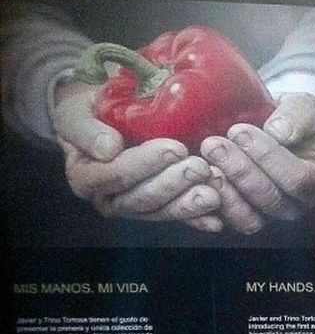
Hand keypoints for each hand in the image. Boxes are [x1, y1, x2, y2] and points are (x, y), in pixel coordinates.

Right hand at [50, 79, 222, 230]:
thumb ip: (86, 130)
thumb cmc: (89, 113)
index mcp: (85, 177)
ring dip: (189, 203)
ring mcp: (136, 207)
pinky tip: (217, 220)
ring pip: (162, 211)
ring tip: (214, 190)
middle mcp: (109, 199)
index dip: (146, 164)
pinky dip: (199, 219)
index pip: (116, 174)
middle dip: (173, 184)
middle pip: (142, 198)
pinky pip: (179, 218)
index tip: (174, 148)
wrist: (103, 120)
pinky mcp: (159, 209)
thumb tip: (108, 148)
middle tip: (200, 168)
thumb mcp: (76, 113)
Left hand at [200, 92, 314, 232]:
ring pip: (249, 218)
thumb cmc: (291, 119)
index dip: (268, 157)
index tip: (239, 130)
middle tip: (212, 144)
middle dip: (239, 171)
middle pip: (270, 199)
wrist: (271, 131)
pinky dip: (210, 202)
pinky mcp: (242, 218)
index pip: (297, 178)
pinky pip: (227, 221)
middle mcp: (295, 205)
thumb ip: (298, 116)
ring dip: (224, 190)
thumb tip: (278, 131)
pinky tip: (197, 178)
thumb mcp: (304, 107)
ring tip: (203, 161)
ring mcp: (268, 216)